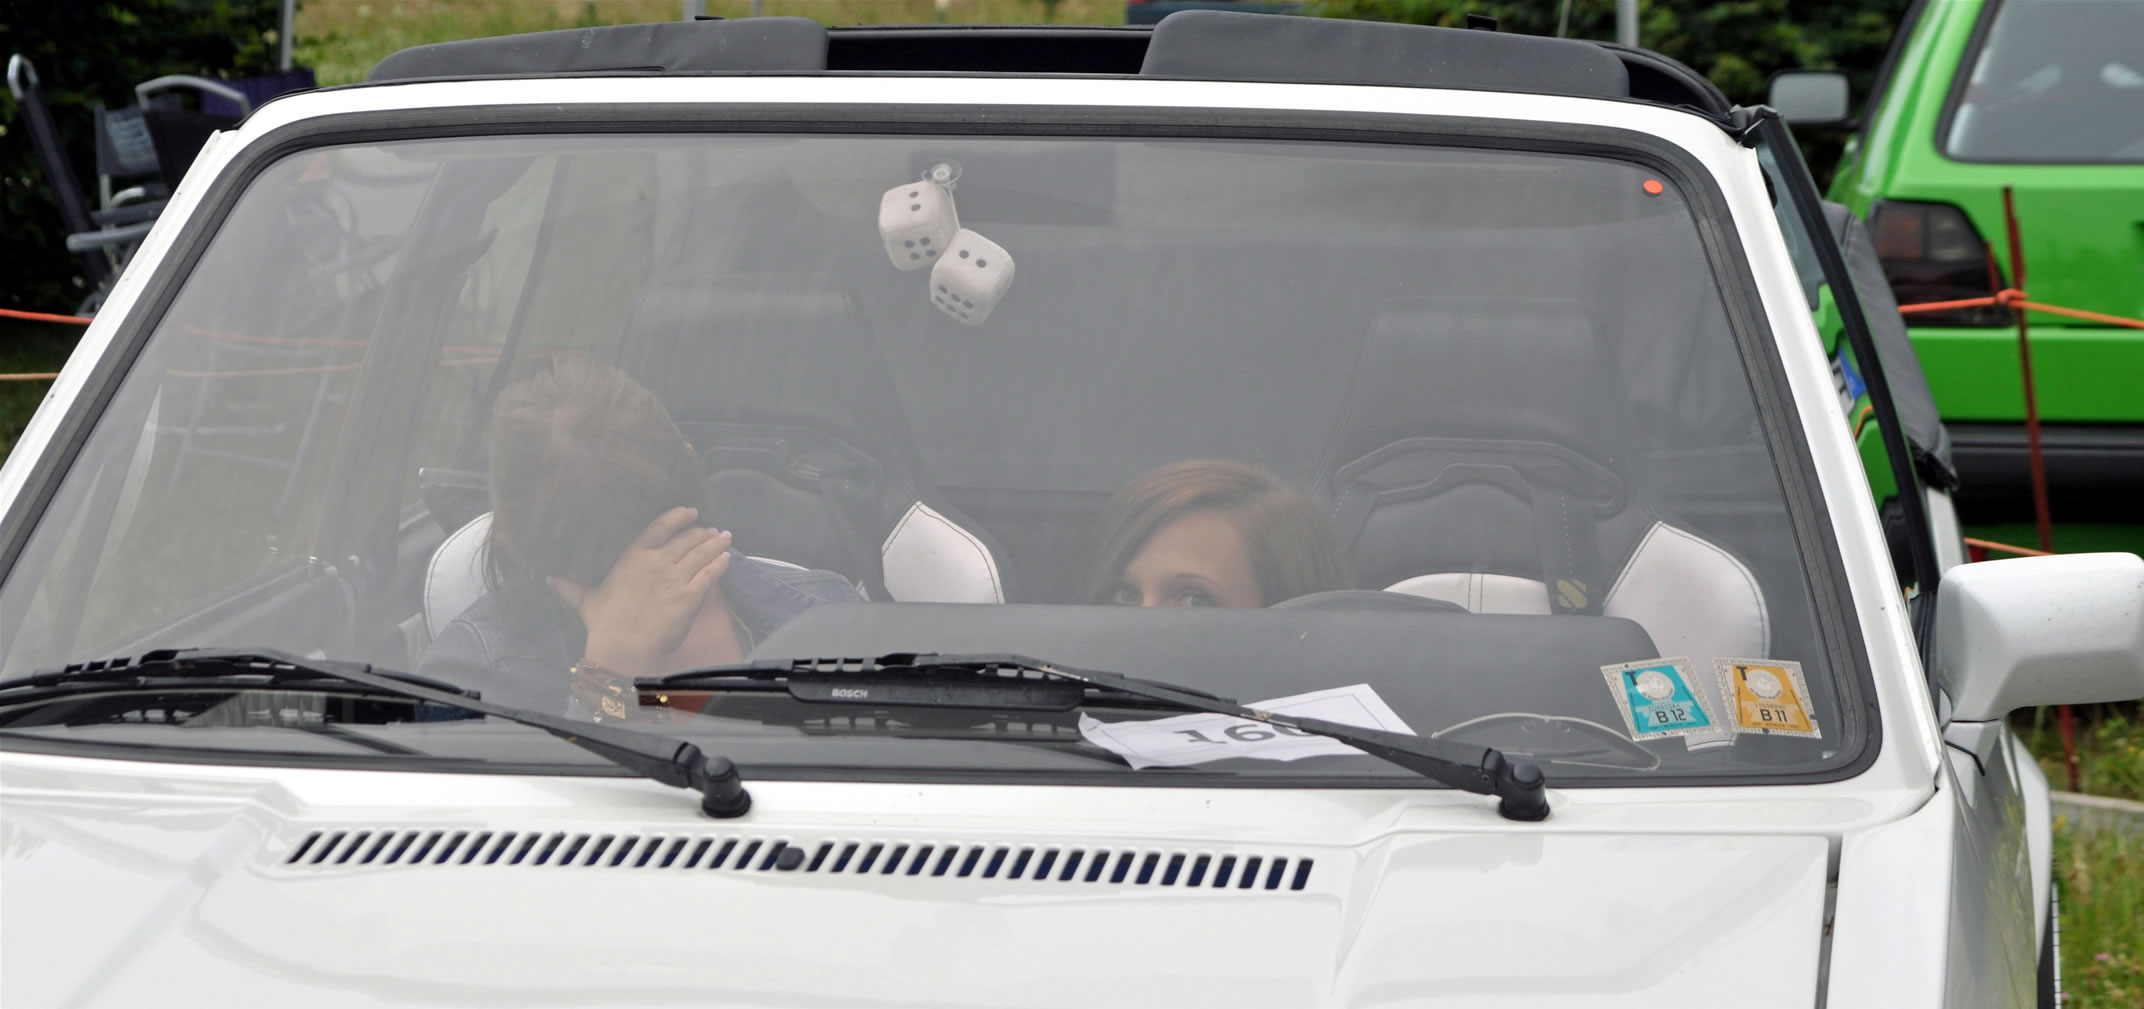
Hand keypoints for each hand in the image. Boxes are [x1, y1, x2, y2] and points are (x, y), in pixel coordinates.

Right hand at [549, 507, 731, 677]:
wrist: (623, 648)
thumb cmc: (604, 624)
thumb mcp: (586, 601)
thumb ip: (571, 588)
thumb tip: (550, 580)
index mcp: (633, 557)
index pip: (660, 527)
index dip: (679, 516)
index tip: (691, 512)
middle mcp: (657, 563)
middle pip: (687, 539)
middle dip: (703, 532)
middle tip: (713, 530)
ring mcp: (676, 578)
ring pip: (702, 553)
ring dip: (717, 544)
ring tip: (726, 538)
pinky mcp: (690, 596)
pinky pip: (710, 574)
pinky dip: (720, 565)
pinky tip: (727, 559)